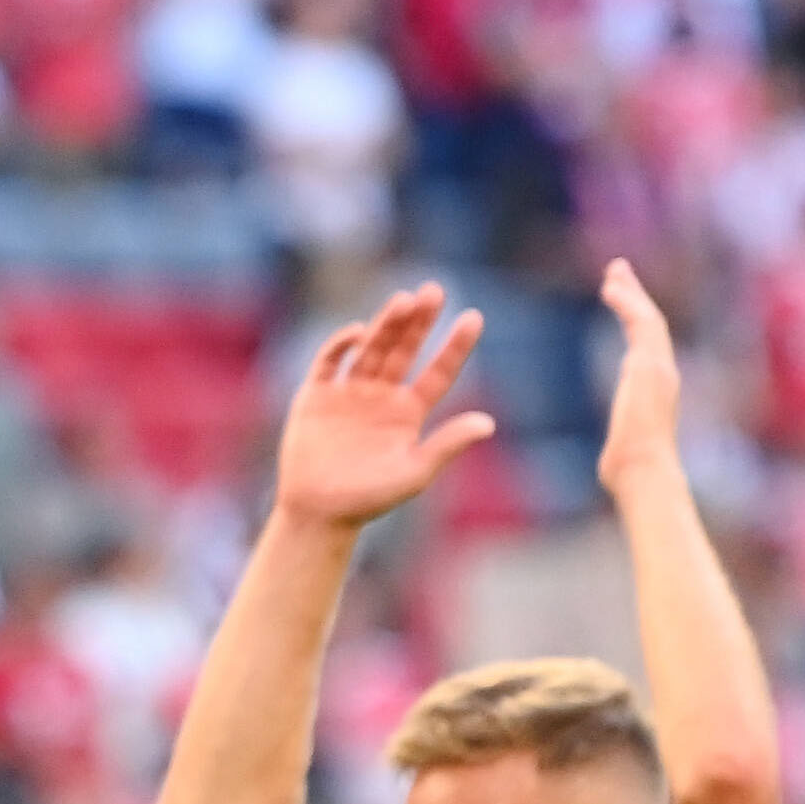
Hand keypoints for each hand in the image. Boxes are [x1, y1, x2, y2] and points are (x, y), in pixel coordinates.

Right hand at [271, 284, 492, 531]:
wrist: (317, 513)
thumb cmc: (369, 500)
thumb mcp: (415, 472)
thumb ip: (447, 445)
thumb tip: (488, 423)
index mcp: (408, 413)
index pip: (438, 372)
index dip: (455, 346)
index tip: (474, 317)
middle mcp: (380, 396)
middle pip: (404, 350)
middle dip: (419, 321)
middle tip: (434, 289)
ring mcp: (348, 393)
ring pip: (371, 349)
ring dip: (386, 324)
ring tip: (403, 300)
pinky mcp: (316, 396)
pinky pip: (329, 362)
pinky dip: (340, 345)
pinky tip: (358, 333)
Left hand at [598, 258, 684, 492]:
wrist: (643, 473)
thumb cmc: (631, 472)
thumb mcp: (624, 449)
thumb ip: (625, 442)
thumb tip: (615, 462)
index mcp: (656, 388)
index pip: (647, 345)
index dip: (635, 319)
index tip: (621, 299)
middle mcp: (662, 373)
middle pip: (651, 324)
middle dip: (635, 296)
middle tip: (618, 271)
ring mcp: (659, 368)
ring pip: (648, 319)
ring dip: (630, 293)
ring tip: (613, 271)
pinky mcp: (650, 367)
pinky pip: (641, 324)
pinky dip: (628, 304)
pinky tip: (611, 289)